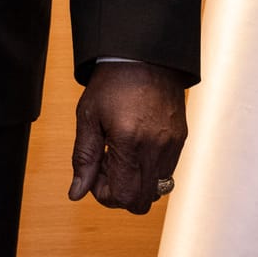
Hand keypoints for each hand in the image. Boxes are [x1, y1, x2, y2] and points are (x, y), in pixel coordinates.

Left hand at [67, 61, 186, 214]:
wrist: (145, 55)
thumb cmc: (113, 82)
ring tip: (122, 154)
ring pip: (156, 189)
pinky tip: (136, 147)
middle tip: (107, 166)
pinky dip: (149, 170)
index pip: (122, 196)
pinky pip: (167, 172)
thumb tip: (77, 193)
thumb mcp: (88, 117)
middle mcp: (155, 147)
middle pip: (142, 201)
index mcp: (129, 141)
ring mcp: (172, 144)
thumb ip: (83, 158)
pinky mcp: (181, 138)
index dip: (104, 194)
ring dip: (136, 182)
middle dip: (120, 193)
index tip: (95, 174)